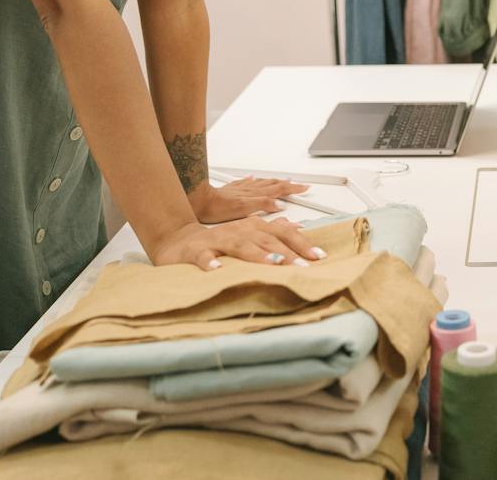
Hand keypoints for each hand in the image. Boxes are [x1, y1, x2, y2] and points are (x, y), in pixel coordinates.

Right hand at [146, 216, 326, 270]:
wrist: (178, 240)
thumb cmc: (218, 241)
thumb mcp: (247, 234)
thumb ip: (272, 232)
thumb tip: (299, 229)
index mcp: (252, 227)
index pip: (281, 233)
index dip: (301, 243)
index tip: (318, 256)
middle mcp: (238, 231)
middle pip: (266, 239)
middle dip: (286, 252)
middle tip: (303, 266)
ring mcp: (217, 240)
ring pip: (240, 245)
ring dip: (257, 254)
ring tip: (273, 264)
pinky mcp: (195, 251)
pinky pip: (203, 256)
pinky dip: (210, 262)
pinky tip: (217, 270)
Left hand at [191, 176, 308, 222]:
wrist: (198, 200)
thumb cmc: (216, 208)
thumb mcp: (242, 210)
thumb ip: (262, 205)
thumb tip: (279, 204)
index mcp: (254, 195)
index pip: (279, 190)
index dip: (293, 189)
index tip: (304, 188)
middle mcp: (250, 190)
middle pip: (274, 184)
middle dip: (289, 185)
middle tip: (300, 185)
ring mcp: (241, 188)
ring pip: (263, 183)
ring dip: (276, 181)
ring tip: (284, 180)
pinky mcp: (232, 190)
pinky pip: (248, 182)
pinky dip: (255, 181)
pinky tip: (254, 179)